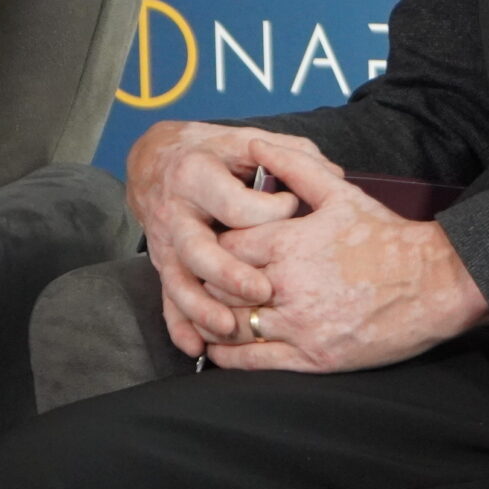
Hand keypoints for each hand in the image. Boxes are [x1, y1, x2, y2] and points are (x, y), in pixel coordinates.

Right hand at [125, 118, 327, 356]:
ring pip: (179, 280)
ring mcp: (166, 243)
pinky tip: (196, 347)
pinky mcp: (164, 265)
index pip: (234, 203)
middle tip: (262, 291)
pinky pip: (167, 299)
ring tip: (229, 327)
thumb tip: (334, 172)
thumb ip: (289, 153)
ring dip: (201, 308)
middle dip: (228, 273)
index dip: (269, 209)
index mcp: (197, 175)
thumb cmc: (212, 154)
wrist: (155, 162)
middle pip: (198, 248)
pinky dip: (180, 326)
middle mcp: (176, 212)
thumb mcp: (244, 140)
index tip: (292, 205)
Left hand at [204, 137, 488, 373]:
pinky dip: (227, 357)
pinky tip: (214, 349)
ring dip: (211, 320)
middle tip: (201, 280)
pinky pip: (254, 361)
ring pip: (232, 325)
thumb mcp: (339, 193)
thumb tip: (256, 143)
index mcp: (288, 244)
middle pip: (221, 286)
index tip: (211, 246)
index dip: (214, 246)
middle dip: (209, 281)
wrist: (437, 284)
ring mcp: (300, 325)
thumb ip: (293, 166)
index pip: (225, 246)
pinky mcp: (313, 358)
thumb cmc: (387, 237)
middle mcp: (287, 286)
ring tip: (200, 314)